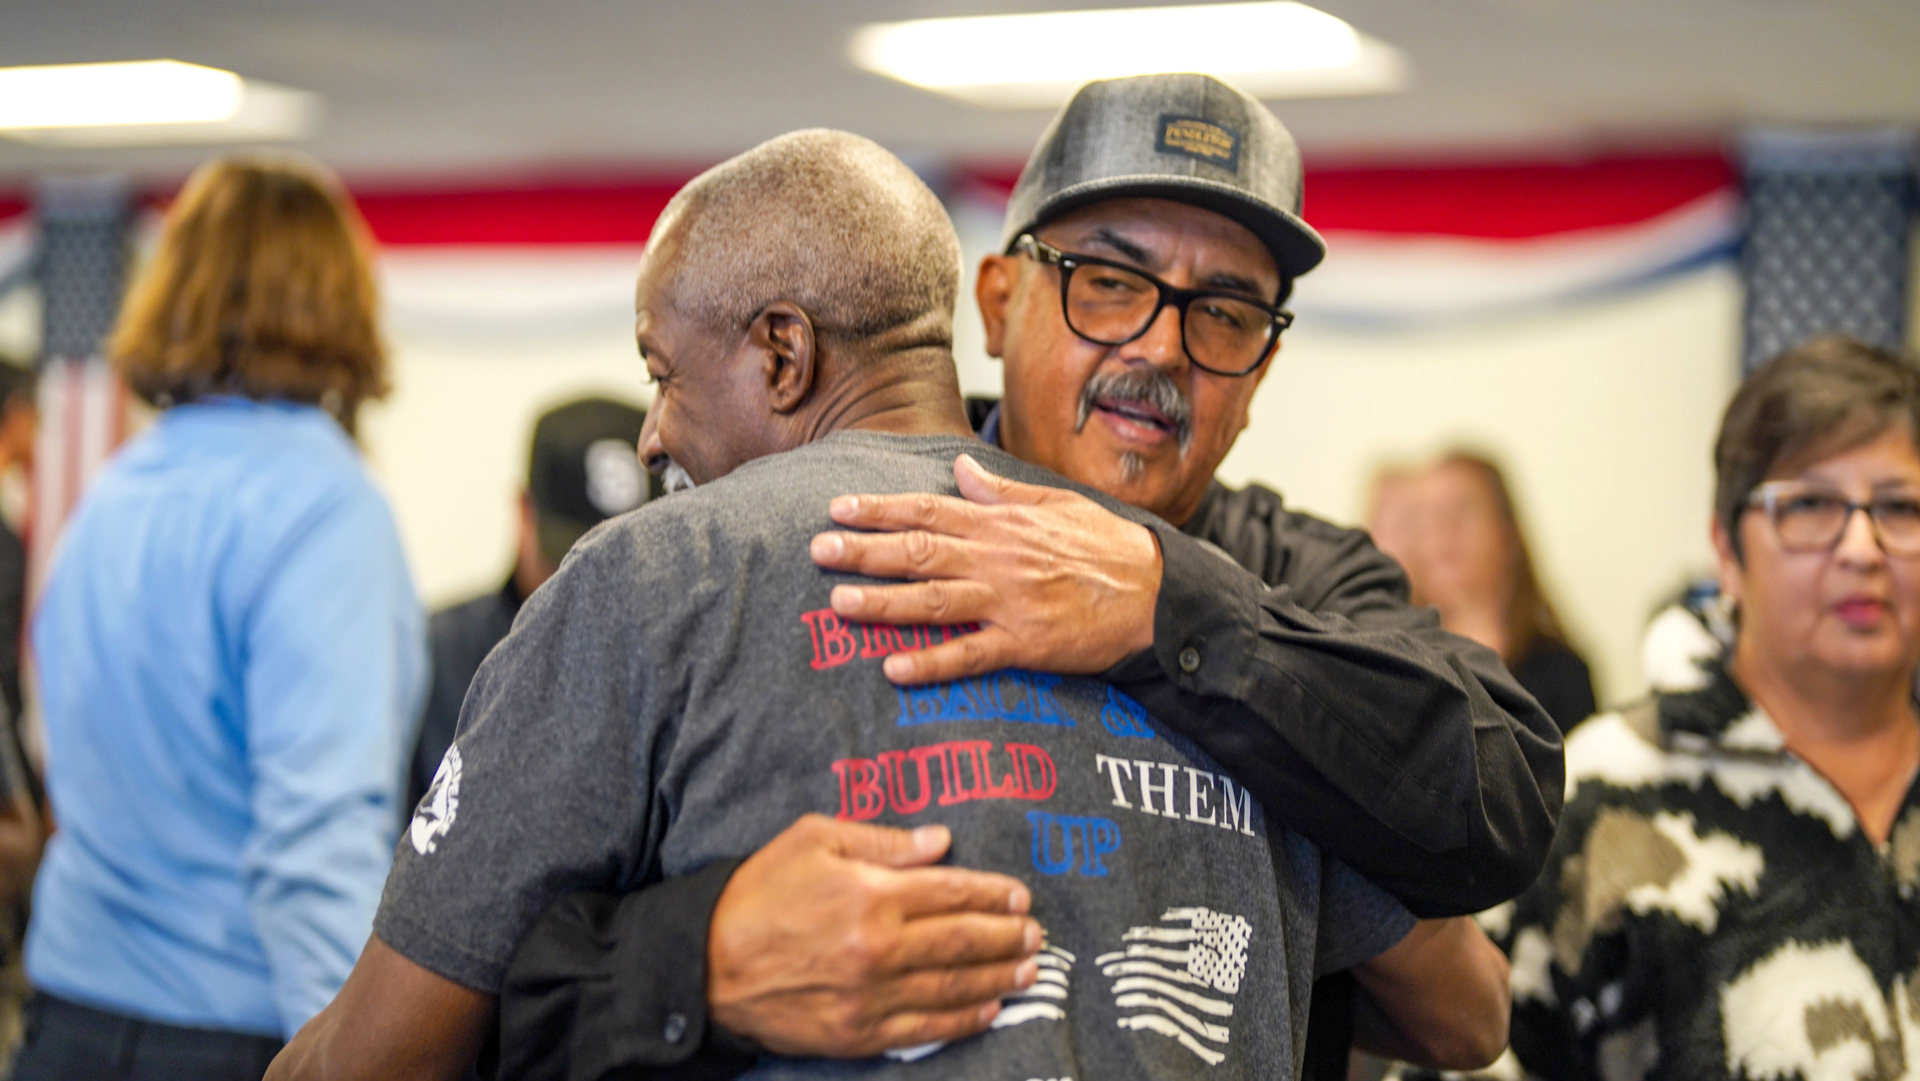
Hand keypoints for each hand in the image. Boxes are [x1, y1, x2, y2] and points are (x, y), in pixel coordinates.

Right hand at [706, 814, 1042, 1056]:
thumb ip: (883, 842)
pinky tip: (988, 1009)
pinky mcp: (858, 1034)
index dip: (993, 894)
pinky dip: (963, 1020)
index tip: (1020, 896)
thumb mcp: (814, 840)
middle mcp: (879, 948)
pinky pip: (925, 1028)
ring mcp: (871, 997)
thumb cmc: (759, 892)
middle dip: (1007, 936)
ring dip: (998, 978)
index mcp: (872, 895)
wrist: (705, 964)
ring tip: (1027, 970)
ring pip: (953, 987)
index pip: (952, 892)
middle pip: (963, 941)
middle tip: (1037, 934)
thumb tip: (941, 841)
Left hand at [809, 454, 1162, 685]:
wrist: (1157, 591)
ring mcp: (1009, 603)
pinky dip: (932, 663)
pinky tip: (894, 668)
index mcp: (1001, 524)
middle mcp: (997, 559)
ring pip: (934, 600)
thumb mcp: (1055, 504)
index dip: (880, 509)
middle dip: (865, 551)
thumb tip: (961, 468)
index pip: (928, 511)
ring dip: (884, 603)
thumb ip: (1002, 491)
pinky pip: (971, 655)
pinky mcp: (1026, 644)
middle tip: (817, 550)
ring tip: (840, 603)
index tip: (837, 508)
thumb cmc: (1107, 546)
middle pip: (919, 552)